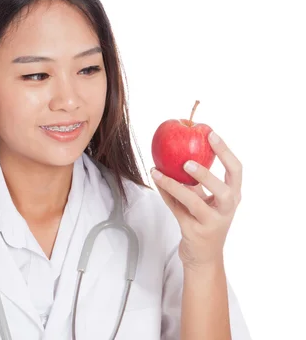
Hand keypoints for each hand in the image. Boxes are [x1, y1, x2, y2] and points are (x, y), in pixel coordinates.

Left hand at [150, 130, 242, 269]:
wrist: (203, 257)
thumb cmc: (203, 221)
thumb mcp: (204, 199)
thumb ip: (195, 181)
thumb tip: (176, 150)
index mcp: (233, 196)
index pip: (236, 170)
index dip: (225, 151)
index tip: (211, 133)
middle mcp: (226, 209)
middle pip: (223, 189)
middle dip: (206, 173)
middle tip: (187, 161)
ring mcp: (212, 222)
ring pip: (194, 201)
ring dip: (175, 185)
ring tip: (160, 172)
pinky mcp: (195, 232)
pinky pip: (176, 209)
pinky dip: (165, 194)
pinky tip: (155, 180)